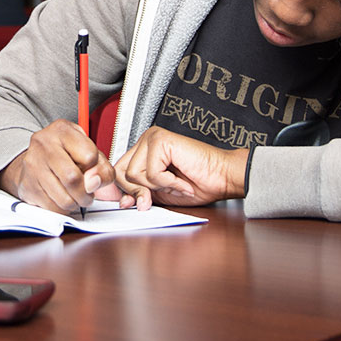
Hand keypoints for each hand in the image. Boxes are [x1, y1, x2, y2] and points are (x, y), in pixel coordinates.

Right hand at [0, 119, 116, 214]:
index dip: (95, 169)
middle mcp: (44, 144)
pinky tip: (60, 198)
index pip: (89, 155)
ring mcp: (33, 164)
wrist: (36, 160)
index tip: (91, 171)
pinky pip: (52, 208)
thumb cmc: (66, 155)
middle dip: (86, 194)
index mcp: (63, 130)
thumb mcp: (89, 152)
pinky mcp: (27, 185)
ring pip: (64, 199)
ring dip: (75, 204)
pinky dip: (62, 209)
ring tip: (74, 196)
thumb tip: (95, 183)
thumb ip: (102, 167)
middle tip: (87, 194)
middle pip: (73, 179)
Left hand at [113, 127, 248, 209]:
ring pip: (133, 174)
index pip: (118, 172)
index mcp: (143, 150)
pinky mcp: (161, 140)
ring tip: (176, 183)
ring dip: (157, 186)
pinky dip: (168, 183)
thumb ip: (139, 194)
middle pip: (120, 173)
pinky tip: (182, 180)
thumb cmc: (197, 183)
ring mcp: (152, 138)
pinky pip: (151, 173)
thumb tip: (122, 202)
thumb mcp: (159, 194)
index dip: (128, 192)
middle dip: (140, 191)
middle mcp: (145, 140)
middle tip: (163, 193)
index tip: (143, 203)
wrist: (222, 178)